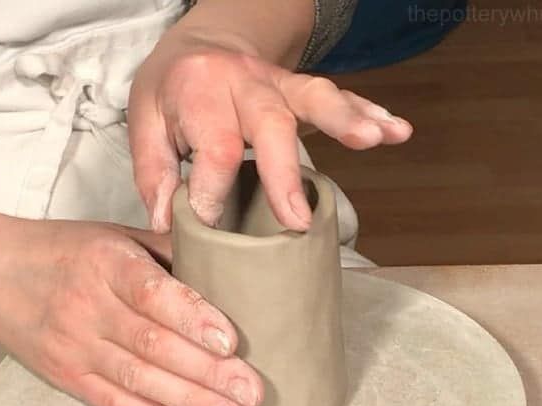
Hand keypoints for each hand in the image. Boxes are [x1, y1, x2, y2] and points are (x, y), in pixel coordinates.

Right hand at [0, 219, 262, 405]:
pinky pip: (113, 404)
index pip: (151, 292)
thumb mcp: (112, 235)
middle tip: (252, 392)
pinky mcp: (67, 376)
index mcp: (105, 262)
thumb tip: (226, 263)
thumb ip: (166, 250)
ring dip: (191, 402)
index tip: (231, 340)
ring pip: (139, 379)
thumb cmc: (62, 250)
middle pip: (153, 345)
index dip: (192, 317)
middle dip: (208, 372)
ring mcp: (75, 346)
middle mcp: (89, 306)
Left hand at [129, 27, 412, 233]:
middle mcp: (243, 81)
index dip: (212, 191)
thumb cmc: (171, 90)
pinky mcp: (300, 89)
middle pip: (269, 121)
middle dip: (284, 171)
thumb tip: (167, 222)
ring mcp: (278, 82)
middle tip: (297, 222)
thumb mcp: (144, 122)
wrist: (200, 44)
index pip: (212, 146)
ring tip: (379, 138)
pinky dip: (368, 112)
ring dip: (348, 119)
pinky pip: (337, 96)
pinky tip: (396, 130)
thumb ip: (154, 172)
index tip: (210, 226)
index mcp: (198, 89)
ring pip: (315, 97)